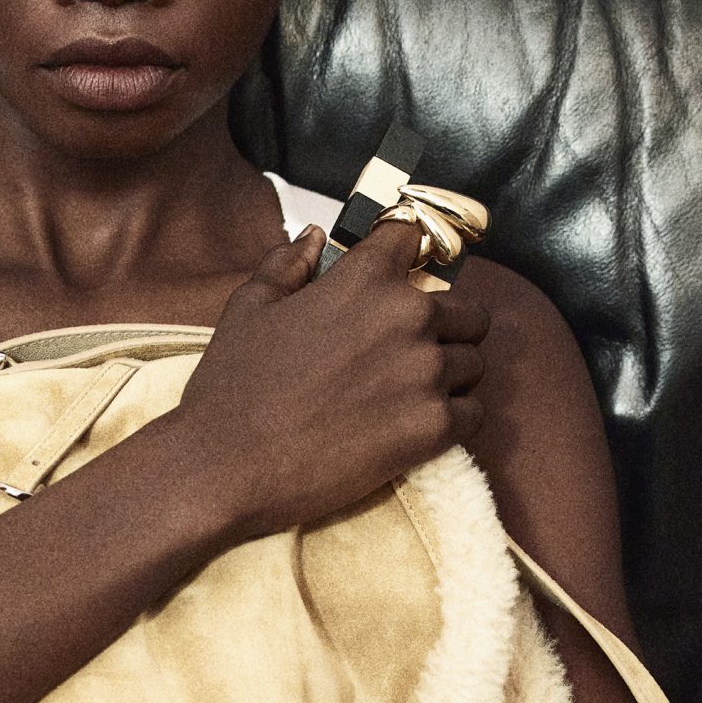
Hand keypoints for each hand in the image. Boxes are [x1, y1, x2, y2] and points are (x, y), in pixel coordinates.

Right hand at [170, 218, 488, 539]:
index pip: (416, 237)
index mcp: (365, 280)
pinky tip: (416, 427)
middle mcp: (408, 318)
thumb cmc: (231, 385)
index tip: (408, 269)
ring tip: (409, 396)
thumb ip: (288, 264)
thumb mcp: (248, 308)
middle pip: (469, 310)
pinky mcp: (434, 429)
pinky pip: (474, 414)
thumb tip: (314, 237)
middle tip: (411, 352)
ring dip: (450, 376)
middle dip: (448, 326)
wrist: (227, 465)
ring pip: (473, 364)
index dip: (412, 252)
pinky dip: (453, 420)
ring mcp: (426, 375)